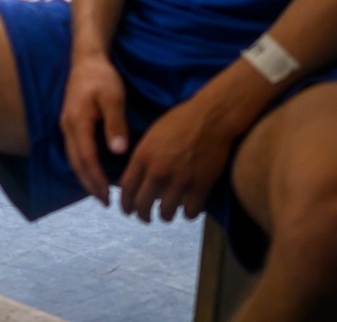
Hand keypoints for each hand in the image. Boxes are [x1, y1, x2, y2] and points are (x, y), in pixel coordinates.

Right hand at [59, 49, 129, 203]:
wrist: (86, 58)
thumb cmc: (101, 77)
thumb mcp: (113, 97)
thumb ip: (115, 124)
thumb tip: (117, 151)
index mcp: (78, 123)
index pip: (86, 159)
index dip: (97, 180)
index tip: (109, 196)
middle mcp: (68, 127)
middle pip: (76, 163)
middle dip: (89, 184)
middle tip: (105, 202)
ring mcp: (66, 124)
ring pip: (72, 158)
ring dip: (84, 176)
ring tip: (99, 191)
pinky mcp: (69, 121)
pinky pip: (73, 149)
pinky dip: (82, 164)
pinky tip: (92, 169)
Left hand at [116, 90, 240, 223]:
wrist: (210, 118)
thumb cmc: (179, 122)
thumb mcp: (151, 136)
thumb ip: (142, 157)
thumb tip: (133, 177)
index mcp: (142, 157)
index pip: (126, 189)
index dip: (125, 204)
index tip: (128, 210)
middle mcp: (158, 171)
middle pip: (143, 205)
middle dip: (142, 216)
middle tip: (146, 218)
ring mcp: (180, 180)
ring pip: (166, 213)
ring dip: (166, 216)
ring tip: (167, 213)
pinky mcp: (201, 186)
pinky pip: (190, 212)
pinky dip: (188, 214)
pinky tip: (188, 209)